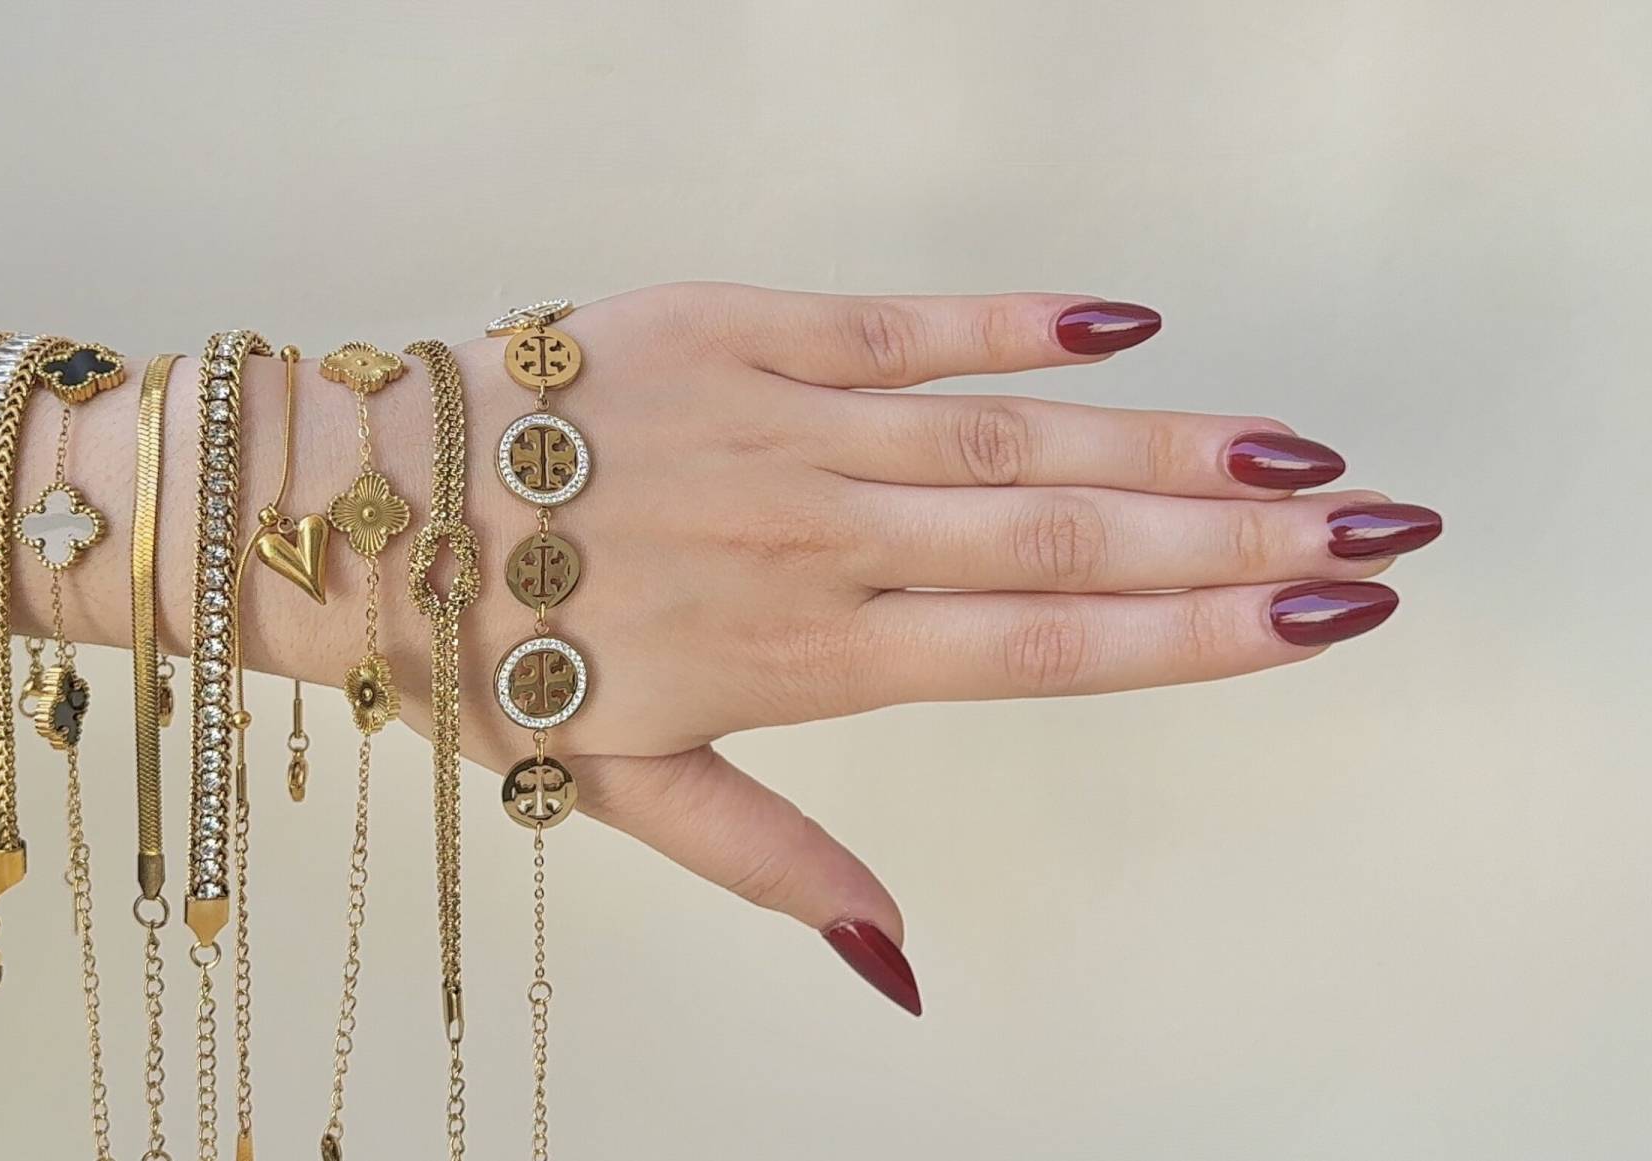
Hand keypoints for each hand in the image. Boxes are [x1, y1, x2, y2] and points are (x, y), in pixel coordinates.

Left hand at [441, 283, 1442, 1013]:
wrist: (360, 517)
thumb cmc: (489, 659)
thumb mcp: (621, 790)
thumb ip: (773, 865)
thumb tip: (904, 967)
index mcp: (798, 661)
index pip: (1035, 652)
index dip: (1189, 637)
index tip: (1320, 624)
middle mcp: (810, 542)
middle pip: (1056, 540)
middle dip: (1229, 536)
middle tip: (1373, 526)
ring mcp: (775, 425)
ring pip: (1002, 434)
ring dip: (1161, 437)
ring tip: (1295, 446)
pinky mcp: (731, 329)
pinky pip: (895, 320)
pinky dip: (1011, 320)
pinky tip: (1126, 321)